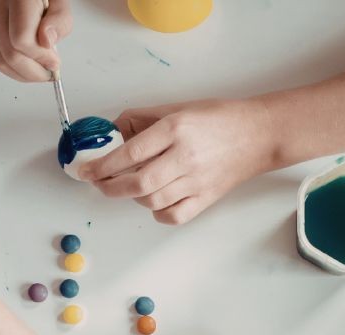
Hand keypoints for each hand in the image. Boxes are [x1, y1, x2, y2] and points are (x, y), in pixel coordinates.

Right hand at [0, 0, 71, 81]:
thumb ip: (60, 19)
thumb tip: (46, 42)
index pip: (21, 40)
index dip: (39, 58)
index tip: (53, 63)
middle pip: (8, 54)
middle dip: (31, 72)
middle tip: (46, 72)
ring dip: (19, 73)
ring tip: (36, 69)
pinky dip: (8, 64)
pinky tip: (22, 59)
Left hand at [88, 98, 278, 223]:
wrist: (258, 134)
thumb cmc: (218, 119)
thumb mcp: (177, 108)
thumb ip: (142, 119)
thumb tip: (111, 132)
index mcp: (176, 129)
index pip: (130, 152)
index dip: (102, 165)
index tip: (85, 171)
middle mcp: (185, 156)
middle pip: (138, 183)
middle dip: (110, 187)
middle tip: (99, 183)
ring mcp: (197, 181)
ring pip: (152, 201)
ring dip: (132, 197)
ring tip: (130, 186)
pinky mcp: (206, 198)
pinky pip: (172, 216)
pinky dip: (157, 213)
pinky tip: (155, 200)